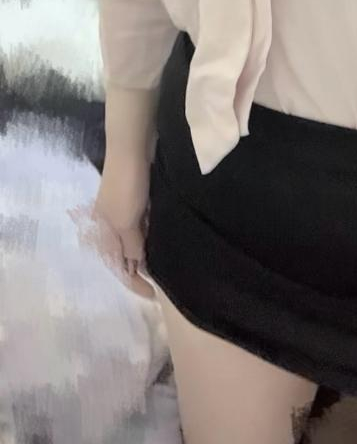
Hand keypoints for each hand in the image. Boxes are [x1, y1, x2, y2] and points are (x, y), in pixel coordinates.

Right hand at [69, 149, 155, 299]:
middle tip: (162, 283)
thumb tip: (136, 265)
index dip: (133, 283)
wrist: (133, 147)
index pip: (116, 266)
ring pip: (136, 239)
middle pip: (124, 254)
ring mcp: (125, 209)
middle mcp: (111, 223)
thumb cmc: (127, 186)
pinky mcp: (138, 197)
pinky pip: (145, 223)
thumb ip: (131, 246)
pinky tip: (166, 237)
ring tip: (167, 264)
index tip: (154, 296)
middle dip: (140, 269)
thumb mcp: (127, 221)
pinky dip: (153, 232)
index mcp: (103, 231)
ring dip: (148, 251)